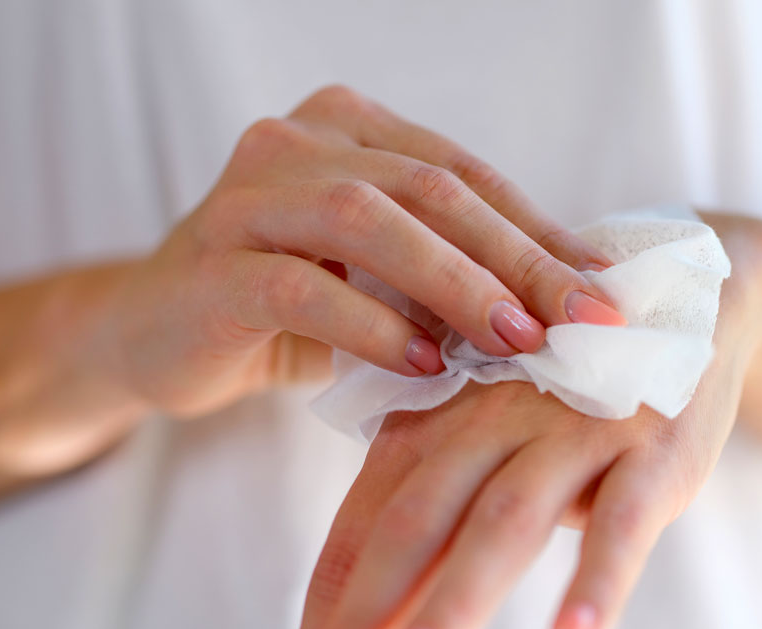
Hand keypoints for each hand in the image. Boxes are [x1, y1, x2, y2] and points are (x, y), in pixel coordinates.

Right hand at [100, 85, 622, 416]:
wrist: (154, 337)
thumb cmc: (285, 309)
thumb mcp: (376, 281)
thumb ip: (449, 275)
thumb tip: (570, 306)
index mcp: (347, 129)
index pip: (464, 175)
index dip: (542, 232)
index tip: (606, 293)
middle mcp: (294, 142)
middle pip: (428, 188)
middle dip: (516, 258)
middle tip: (581, 321)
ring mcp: (245, 197)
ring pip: (365, 220)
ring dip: (453, 283)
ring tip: (516, 342)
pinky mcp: (210, 264)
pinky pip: (299, 286)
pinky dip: (369, 325)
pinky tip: (421, 366)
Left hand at [262, 213, 761, 628]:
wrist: (671, 299)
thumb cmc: (554, 399)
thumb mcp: (480, 451)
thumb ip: (428, 534)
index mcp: (427, 432)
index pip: (355, 543)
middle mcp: (484, 428)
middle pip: (405, 533)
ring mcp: (567, 433)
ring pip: (500, 522)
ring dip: (452, 601)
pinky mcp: (649, 446)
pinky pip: (621, 516)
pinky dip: (597, 575)